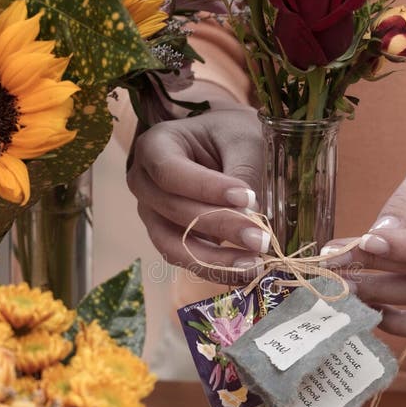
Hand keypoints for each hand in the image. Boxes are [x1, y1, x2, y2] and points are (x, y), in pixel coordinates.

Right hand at [127, 106, 267, 280]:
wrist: (226, 145)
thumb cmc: (232, 135)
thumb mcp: (242, 140)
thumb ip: (243, 172)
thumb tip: (250, 217)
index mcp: (155, 146)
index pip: (171, 172)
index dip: (206, 188)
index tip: (248, 197)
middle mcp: (144, 183)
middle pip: (174, 211)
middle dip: (221, 226)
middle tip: (261, 239)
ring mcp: (153, 214)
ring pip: (174, 245)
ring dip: (215, 260)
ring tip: (255, 264)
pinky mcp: (170, 238)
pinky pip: (186, 259)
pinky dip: (216, 269)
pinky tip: (246, 272)